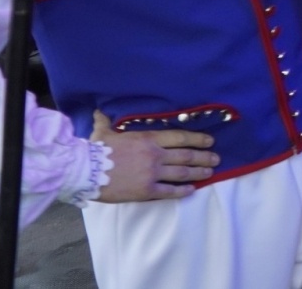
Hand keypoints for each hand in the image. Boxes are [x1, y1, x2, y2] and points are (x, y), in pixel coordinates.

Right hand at [91, 109, 218, 201]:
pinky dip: (182, 191)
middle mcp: (155, 155)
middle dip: (204, 157)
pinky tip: (191, 190)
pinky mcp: (146, 190)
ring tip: (210, 172)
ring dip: (198, 172)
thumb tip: (99, 111)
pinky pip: (169, 190)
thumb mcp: (104, 132)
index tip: (210, 141)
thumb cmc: (95, 150)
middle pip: (186, 155)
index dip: (197, 139)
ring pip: (182, 172)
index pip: (180, 137)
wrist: (85, 171)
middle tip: (216, 158)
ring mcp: (152, 173)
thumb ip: (107, 122)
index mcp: (148, 139)